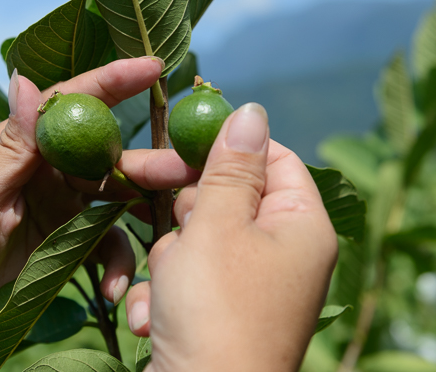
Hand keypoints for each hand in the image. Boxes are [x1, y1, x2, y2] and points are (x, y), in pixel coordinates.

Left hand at [0, 57, 197, 356]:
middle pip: (106, 154)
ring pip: (114, 198)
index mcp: (19, 145)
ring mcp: (60, 207)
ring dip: (142, 211)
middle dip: (146, 161)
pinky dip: (115, 263)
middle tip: (185, 167)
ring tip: (171, 226)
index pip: (70, 104)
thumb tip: (25, 79)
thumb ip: (11, 144)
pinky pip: (104, 244)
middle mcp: (46, 169)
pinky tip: (115, 288)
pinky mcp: (67, 244)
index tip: (154, 68)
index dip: (113, 82)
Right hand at [125, 103, 337, 371]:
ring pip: (196, 239)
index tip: (176, 137)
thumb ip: (229, 166)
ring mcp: (251, 287)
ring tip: (167, 294)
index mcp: (300, 226)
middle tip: (134, 183)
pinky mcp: (220, 314)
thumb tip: (250, 112)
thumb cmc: (215, 311)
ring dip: (169, 262)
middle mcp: (283, 254)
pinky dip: (166, 296)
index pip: (272, 157)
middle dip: (181, 211)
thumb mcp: (216, 225)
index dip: (224, 144)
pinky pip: (188, 280)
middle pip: (227, 197)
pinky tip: (156, 323)